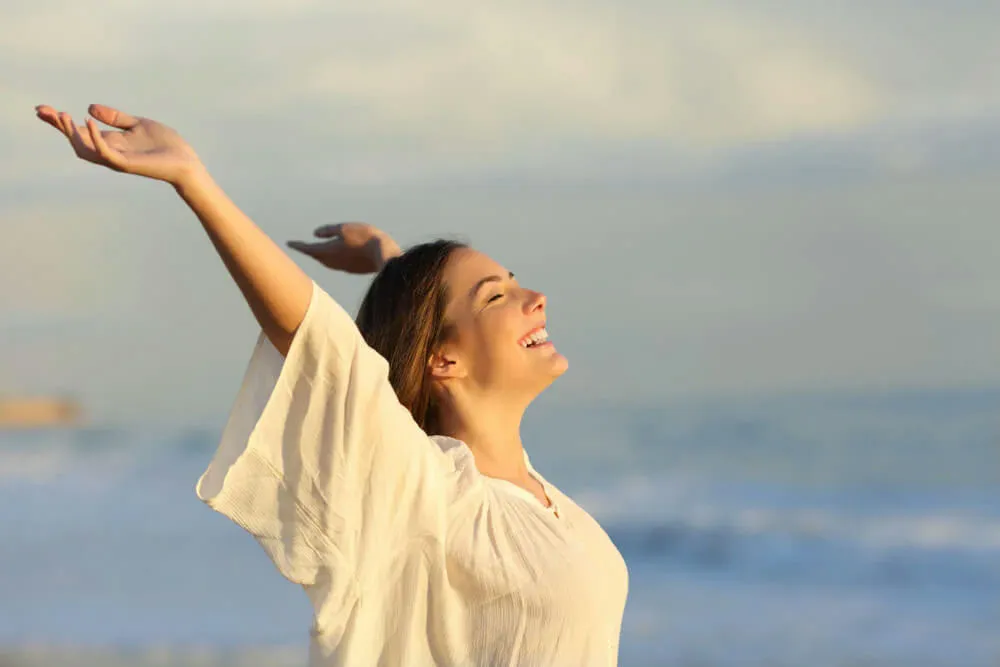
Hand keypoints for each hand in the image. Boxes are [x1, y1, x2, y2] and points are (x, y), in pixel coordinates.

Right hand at [35, 104, 204, 185]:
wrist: (185, 161)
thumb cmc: (165, 145)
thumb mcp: (137, 124)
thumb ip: (115, 117)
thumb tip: (89, 107)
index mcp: (111, 142)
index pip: (80, 131)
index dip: (60, 122)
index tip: (43, 109)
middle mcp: (109, 152)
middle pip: (75, 141)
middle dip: (58, 126)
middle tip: (42, 110)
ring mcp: (116, 159)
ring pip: (85, 149)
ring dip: (71, 132)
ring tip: (62, 114)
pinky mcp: (126, 164)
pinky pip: (105, 153)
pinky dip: (94, 138)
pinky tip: (88, 121)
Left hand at [287, 222, 401, 273]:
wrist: (385, 254)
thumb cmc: (364, 237)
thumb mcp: (344, 228)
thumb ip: (328, 231)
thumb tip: (315, 234)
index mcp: (328, 250)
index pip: (308, 248)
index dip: (298, 245)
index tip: (288, 243)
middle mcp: (333, 261)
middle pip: (316, 256)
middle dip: (309, 250)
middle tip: (301, 246)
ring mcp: (343, 267)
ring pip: (327, 261)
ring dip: (320, 255)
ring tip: (316, 249)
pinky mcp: (353, 269)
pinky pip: (338, 263)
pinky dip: (333, 257)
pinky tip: (337, 253)